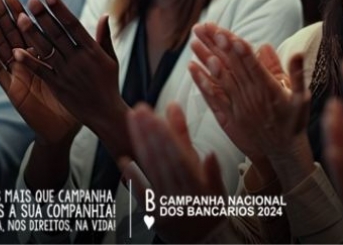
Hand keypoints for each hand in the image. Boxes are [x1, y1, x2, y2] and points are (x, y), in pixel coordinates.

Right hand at [0, 0, 81, 145]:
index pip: (35, 28)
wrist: (66, 130)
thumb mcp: (86, 69)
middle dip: (7, 13)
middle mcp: (30, 62)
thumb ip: (95, 42)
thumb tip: (106, 16)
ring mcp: (20, 74)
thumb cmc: (76, 99)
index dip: (29, 11)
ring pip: (3, 46)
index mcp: (46, 56)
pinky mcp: (13, 89)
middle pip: (15, 32)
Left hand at [7, 0, 128, 154]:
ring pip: (46, 49)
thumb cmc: (108, 83)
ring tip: (19, 18)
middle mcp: (79, 59)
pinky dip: (29, 61)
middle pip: (57, 34)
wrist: (105, 113)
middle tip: (30, 0)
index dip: (59, 8)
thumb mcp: (110, 58)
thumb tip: (104, 14)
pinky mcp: (57, 86)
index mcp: (92, 50)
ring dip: (32, 33)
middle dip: (43, 16)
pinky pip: (41, 71)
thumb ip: (104, 36)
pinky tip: (16, 50)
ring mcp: (67, 73)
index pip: (73, 24)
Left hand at [122, 103, 227, 242]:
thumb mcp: (218, 190)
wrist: (205, 244)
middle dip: (150, 133)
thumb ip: (211, 169)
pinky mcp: (154, 216)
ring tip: (133, 124)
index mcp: (198, 189)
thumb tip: (211, 151)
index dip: (166, 135)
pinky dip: (133, 177)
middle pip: (162, 160)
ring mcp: (166, 207)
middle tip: (139, 111)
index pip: (179, 157)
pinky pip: (142, 194)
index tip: (156, 116)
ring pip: (152, 171)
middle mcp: (180, 197)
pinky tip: (124, 161)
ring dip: (140, 145)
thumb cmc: (211, 213)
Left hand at [189, 23, 309, 166]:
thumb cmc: (294, 122)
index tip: (226, 33)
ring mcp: (238, 106)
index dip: (238, 49)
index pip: (251, 64)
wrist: (283, 152)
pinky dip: (202, 82)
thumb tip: (294, 52)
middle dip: (217, 45)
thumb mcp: (302, 98)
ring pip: (220, 78)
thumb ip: (296, 74)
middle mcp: (251, 96)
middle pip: (232, 66)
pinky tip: (192, 67)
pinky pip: (213, 97)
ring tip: (194, 41)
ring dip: (206, 59)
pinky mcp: (229, 116)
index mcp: (269, 89)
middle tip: (204, 26)